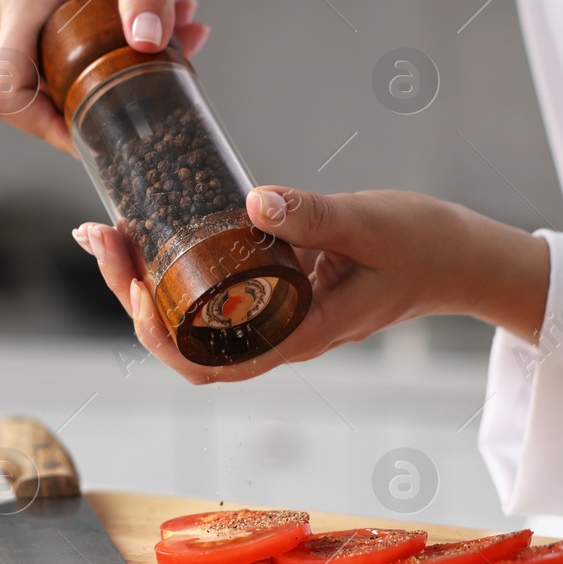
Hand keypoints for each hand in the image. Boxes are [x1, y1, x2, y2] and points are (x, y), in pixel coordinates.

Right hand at [0, 0, 208, 152]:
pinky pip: (73, 57)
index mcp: (26, 0)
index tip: (99, 135)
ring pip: (65, 78)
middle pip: (43, 95)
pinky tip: (168, 26)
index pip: (6, 92)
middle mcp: (11, 14)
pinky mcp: (39, 18)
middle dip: (111, 94)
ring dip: (125, 70)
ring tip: (183, 33)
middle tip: (177, 60)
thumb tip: (146, 38)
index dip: (45, 128)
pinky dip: (121, 52)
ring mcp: (22, 17)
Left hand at [72, 186, 551, 383]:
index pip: (210, 363)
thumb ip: (316, 215)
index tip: (134, 285)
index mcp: (298, 334)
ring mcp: (275, 314)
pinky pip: (214, 291)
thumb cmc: (424, 247)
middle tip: (101, 238)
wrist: (461, 258)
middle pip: (184, 345)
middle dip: (131, 297)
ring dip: (143, 281)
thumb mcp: (369, 224)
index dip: (159, 335)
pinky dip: (175, 265)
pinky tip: (154, 229)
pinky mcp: (276, 288)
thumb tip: (254, 200)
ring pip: (192, 320)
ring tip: (110, 232)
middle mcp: (278, 334)